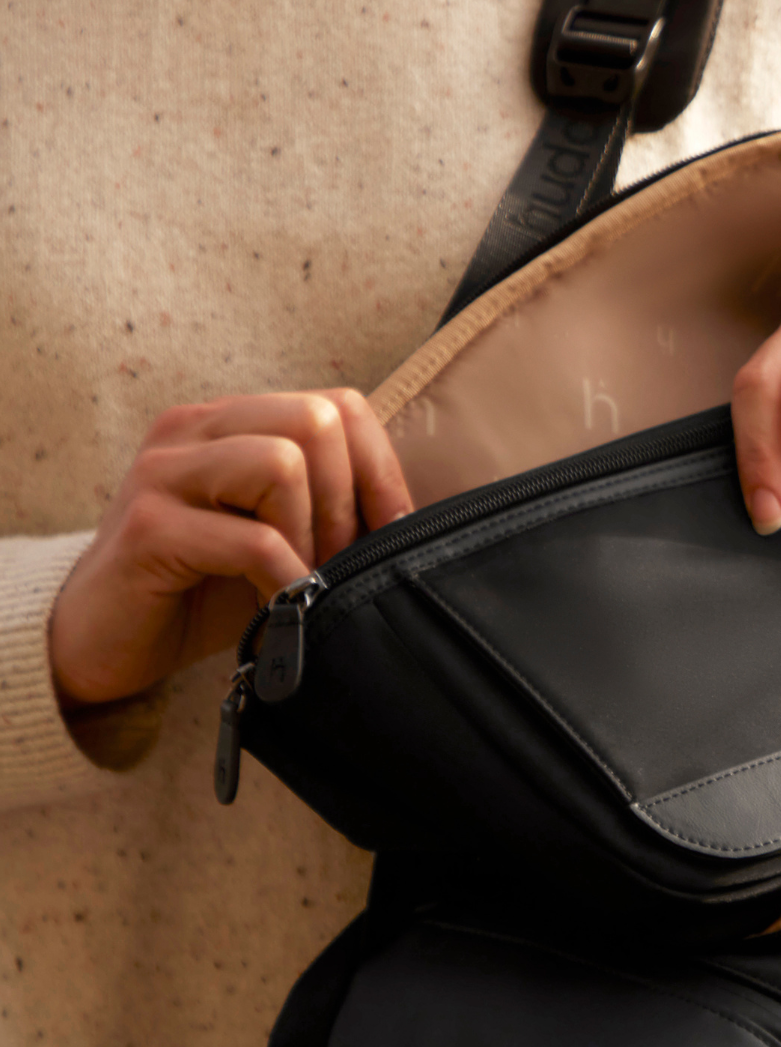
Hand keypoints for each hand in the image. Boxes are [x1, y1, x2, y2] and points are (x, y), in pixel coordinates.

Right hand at [49, 389, 412, 712]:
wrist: (98, 642)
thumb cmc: (201, 587)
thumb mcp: (276, 532)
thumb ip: (328, 506)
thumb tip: (416, 519)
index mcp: (230, 420)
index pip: (339, 404)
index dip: (380, 469)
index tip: (390, 532)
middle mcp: (193, 431)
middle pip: (316, 421)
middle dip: (348, 500)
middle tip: (338, 561)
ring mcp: (164, 474)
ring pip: (283, 463)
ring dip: (314, 533)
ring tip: (305, 578)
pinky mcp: (148, 529)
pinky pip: (251, 539)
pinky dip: (284, 576)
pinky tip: (277, 603)